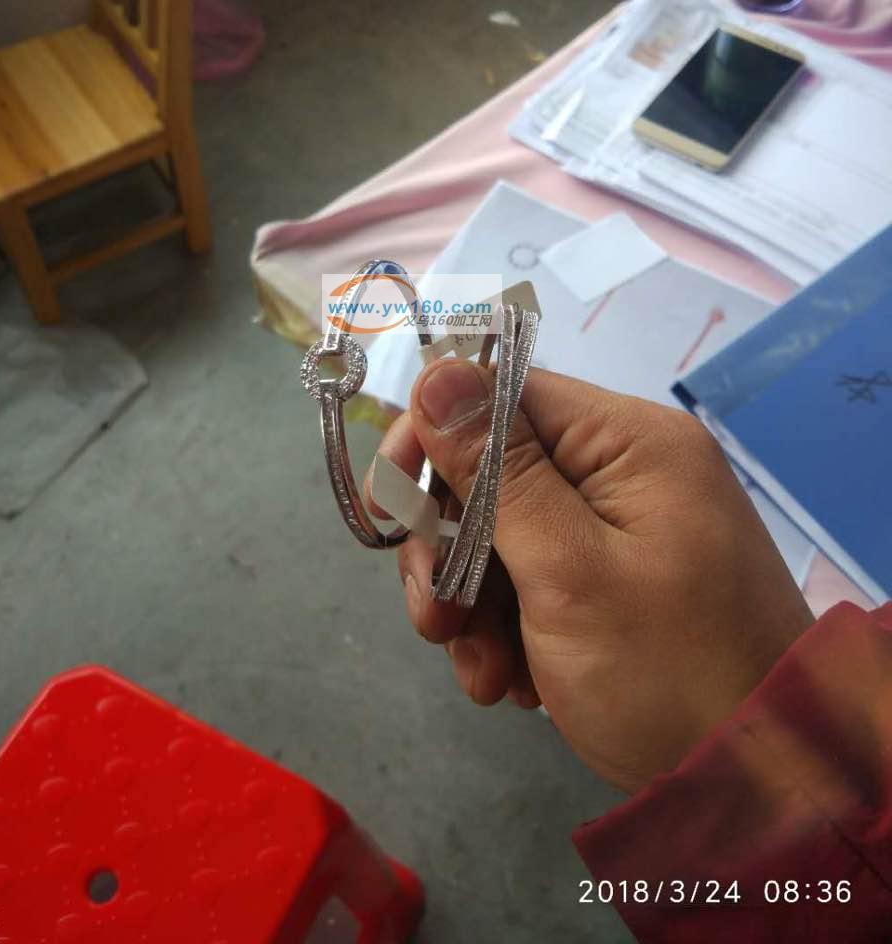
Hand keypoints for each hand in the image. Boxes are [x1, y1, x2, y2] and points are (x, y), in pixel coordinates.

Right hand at [367, 360, 813, 793]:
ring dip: (474, 605)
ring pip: (505, 535)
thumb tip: (436, 369)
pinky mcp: (617, 583)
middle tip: (434, 621)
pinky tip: (514, 684)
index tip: (392, 505)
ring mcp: (624, 530)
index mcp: (628, 441)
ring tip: (484, 675)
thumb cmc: (667, 672)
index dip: (434, 442)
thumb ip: (497, 470)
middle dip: (451, 547)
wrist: (764, 786)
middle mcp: (626, 471)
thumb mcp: (567, 571)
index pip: (504, 396)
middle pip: (496, 471)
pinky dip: (511, 629)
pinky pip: (537, 580)